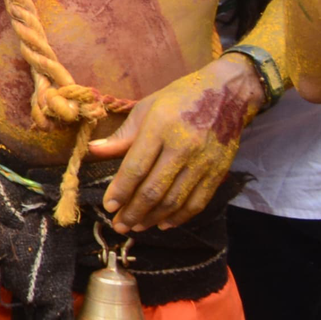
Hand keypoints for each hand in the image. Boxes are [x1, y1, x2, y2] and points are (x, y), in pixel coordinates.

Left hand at [87, 53, 262, 232]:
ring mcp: (204, 161)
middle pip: (155, 189)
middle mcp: (184, 147)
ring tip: (136, 227)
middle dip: (133, 211)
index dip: (121, 190)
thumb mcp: (145, 108)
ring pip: (176, 200)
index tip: (108, 206)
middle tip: (118, 225)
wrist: (227, 93)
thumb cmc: (179, 97)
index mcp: (161, 127)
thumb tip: (93, 152)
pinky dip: (181, 217)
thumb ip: (122, 135)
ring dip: (153, 218)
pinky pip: (199, 201)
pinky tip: (164, 224)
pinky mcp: (220, 171)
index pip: (136, 167)